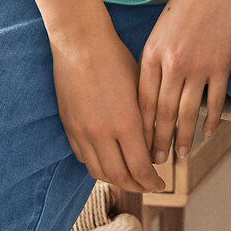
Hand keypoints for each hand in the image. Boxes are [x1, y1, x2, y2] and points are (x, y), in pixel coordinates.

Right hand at [51, 24, 163, 194]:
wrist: (80, 44)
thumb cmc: (116, 60)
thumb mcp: (141, 91)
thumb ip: (147, 124)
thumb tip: (153, 151)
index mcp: (125, 123)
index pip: (140, 169)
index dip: (153, 182)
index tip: (161, 184)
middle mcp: (101, 133)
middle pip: (119, 177)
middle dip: (137, 186)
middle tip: (148, 186)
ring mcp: (81, 132)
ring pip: (98, 171)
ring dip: (116, 179)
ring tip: (128, 177)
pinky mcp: (69, 127)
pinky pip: (83, 157)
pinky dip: (97, 164)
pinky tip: (108, 160)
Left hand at [137, 0, 230, 169]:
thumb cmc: (187, 1)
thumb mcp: (160, 29)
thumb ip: (154, 59)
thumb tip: (151, 91)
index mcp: (151, 54)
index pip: (142, 101)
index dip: (139, 127)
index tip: (137, 145)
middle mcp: (171, 63)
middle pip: (162, 112)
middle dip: (157, 141)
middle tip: (155, 162)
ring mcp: (197, 65)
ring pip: (187, 111)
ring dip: (182, 137)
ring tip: (180, 156)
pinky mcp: (220, 64)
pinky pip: (214, 100)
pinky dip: (210, 120)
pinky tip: (206, 134)